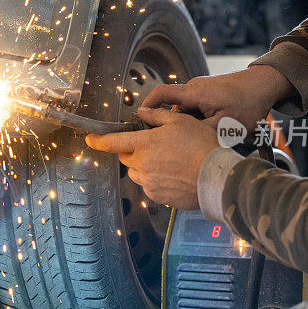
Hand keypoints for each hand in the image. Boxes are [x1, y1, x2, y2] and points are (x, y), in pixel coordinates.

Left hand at [85, 107, 218, 208]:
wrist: (217, 177)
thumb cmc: (202, 146)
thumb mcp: (181, 121)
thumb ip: (157, 115)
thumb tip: (143, 112)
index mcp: (145, 144)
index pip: (113, 142)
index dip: (99, 140)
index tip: (90, 139)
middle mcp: (142, 164)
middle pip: (126, 157)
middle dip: (132, 150)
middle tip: (152, 146)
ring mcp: (148, 183)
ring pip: (136, 172)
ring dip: (143, 165)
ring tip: (167, 161)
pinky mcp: (157, 196)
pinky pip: (149, 186)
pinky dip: (155, 179)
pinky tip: (173, 174)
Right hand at [142, 65, 293, 132]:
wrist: (266, 84)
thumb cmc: (250, 102)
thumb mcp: (227, 126)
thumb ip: (201, 135)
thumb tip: (183, 147)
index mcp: (195, 93)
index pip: (161, 95)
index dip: (146, 107)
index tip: (138, 121)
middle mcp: (194, 88)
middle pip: (172, 109)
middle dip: (173, 127)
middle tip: (176, 145)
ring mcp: (201, 90)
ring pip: (185, 111)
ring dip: (188, 126)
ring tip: (201, 140)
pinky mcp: (207, 94)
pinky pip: (194, 109)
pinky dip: (197, 121)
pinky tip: (208, 133)